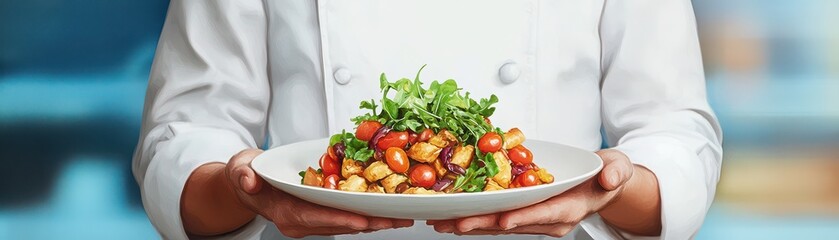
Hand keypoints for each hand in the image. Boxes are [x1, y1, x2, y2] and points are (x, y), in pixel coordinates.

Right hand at [226, 149, 413, 237]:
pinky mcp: (321, 214)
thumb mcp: (240, 169)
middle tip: (397, 219)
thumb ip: (244, 175)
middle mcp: (301, 221)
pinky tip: (386, 209)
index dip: (340, 219)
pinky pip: (347, 215)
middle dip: (369, 222)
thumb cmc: (247, 173)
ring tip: (401, 217)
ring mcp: (312, 219)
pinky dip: (367, 213)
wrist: (249, 181)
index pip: (315, 217)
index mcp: (284, 211)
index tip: (362, 219)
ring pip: (348, 222)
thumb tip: (250, 181)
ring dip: (374, 220)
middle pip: (339, 223)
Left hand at [427, 149, 633, 236]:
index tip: (502, 221)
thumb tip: (610, 178)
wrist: (602, 183)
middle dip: (483, 223)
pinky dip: (475, 216)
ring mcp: (535, 218)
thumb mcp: (618, 169)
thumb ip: (615, 173)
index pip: (544, 214)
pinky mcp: (525, 214)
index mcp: (570, 209)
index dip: (523, 217)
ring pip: (499, 223)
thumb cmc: (608, 175)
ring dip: (471, 223)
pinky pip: (496, 216)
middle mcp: (549, 219)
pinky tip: (453, 216)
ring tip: (443, 223)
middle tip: (454, 223)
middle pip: (512, 223)